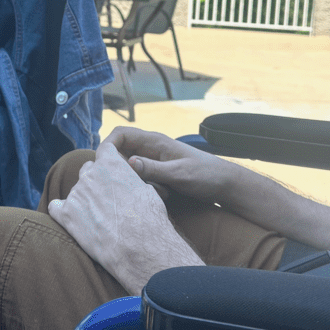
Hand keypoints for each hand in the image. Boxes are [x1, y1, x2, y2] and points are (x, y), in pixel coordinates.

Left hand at [47, 143, 201, 295]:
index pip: (105, 150)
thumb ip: (131, 180)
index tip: (113, 170)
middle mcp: (90, 174)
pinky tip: (71, 219)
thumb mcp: (148, 191)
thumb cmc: (149, 219)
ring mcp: (76, 193)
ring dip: (84, 199)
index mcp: (111, 163)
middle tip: (108, 199)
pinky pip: (55, 207)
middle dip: (96, 180)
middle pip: (88, 169)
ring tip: (97, 218)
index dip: (110, 159)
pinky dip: (61, 211)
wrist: (138, 247)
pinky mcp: (66, 215)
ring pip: (76, 191)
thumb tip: (128, 183)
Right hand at [103, 126, 233, 204]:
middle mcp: (151, 149)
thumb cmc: (206, 175)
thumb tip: (128, 163)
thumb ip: (153, 169)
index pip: (120, 134)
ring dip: (135, 181)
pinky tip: (161, 195)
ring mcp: (154, 161)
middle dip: (121, 169)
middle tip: (132, 184)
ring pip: (130, 168)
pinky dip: (144, 187)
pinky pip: (141, 178)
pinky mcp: (159, 174)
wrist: (225, 184)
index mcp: (154, 141)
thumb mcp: (179, 174)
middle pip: (121, 153)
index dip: (108, 146)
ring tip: (155, 190)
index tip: (104, 166)